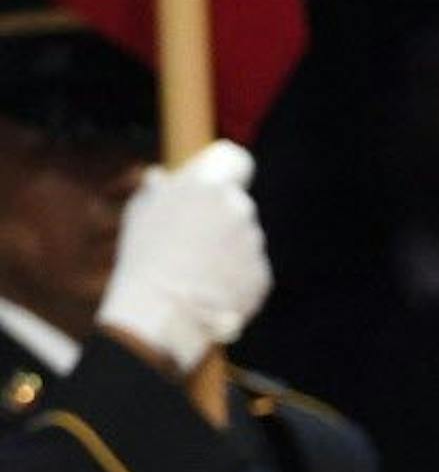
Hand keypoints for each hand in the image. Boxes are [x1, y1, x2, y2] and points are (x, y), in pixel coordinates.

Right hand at [95, 139, 269, 372]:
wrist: (160, 311)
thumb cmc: (144, 258)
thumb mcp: (141, 213)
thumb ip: (159, 190)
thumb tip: (161, 178)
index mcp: (208, 184)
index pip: (236, 160)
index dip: (230, 172)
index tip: (221, 185)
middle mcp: (238, 207)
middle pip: (238, 206)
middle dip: (222, 220)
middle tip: (194, 243)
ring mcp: (254, 242)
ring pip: (245, 240)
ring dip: (229, 251)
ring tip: (197, 272)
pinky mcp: (263, 274)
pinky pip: (251, 271)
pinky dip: (236, 279)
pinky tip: (210, 290)